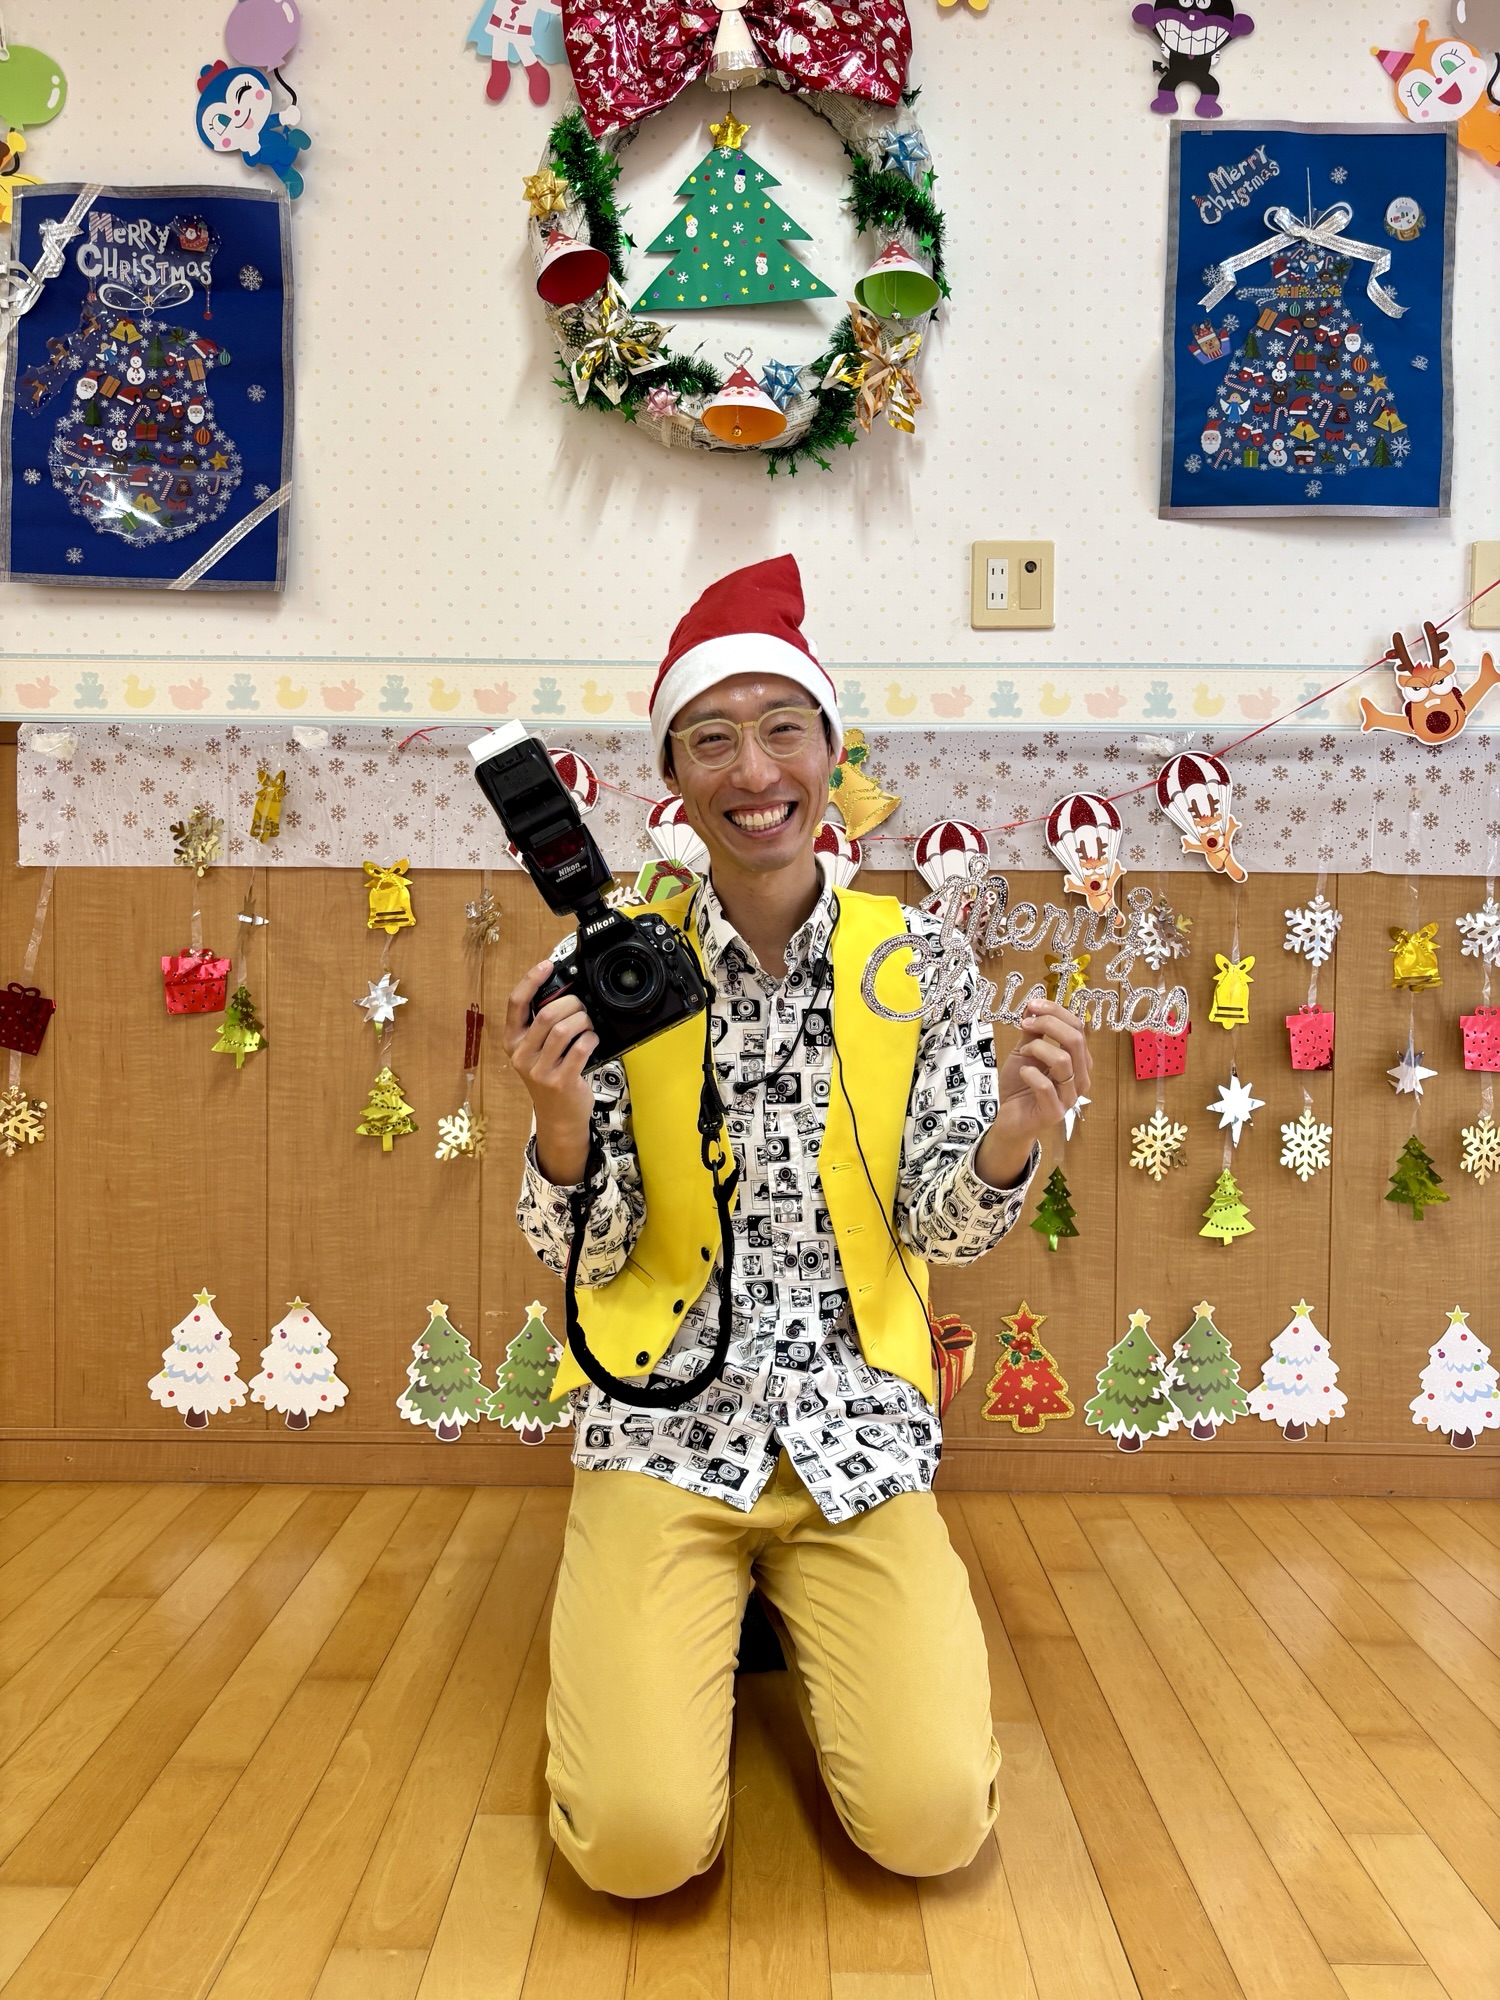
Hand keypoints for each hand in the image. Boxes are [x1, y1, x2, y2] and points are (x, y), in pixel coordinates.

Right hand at [503, 961, 597, 1185]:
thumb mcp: (537, 1051)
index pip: (515, 1004)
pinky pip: (580, 1048)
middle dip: (571, 1004)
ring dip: (583, 1020)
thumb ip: (542, 1025)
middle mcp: (520, 1055)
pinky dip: (591, 1038)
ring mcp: (539, 1070)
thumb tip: (563, 990)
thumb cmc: (550, 1077)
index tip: (547, 965)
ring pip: (564, 1029)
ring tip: (588, 1024)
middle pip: (546, 1014)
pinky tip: (592, 1040)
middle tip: (582, 1006)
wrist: (559, 1119)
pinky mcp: (560, 1081)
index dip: (531, 980)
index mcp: (511, 1041)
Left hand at [977, 998, 1092, 1188]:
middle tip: (1025, 1024)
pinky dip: (1030, 1074)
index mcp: (1078, 1060)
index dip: (1056, 1011)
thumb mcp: (1024, 1052)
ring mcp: (1070, 1097)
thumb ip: (1032, 1032)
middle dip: (1048, 1024)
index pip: (1078, 1027)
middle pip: (1076, 1040)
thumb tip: (1033, 1005)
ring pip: (1064, 1061)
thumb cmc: (1020, 1085)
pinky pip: (1046, 1086)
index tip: (1032, 1005)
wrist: (1009, 1119)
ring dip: (1038, 1049)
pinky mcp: (1055, 1112)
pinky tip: (1022, 1073)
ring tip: (1023, 1054)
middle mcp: (1080, 1077)